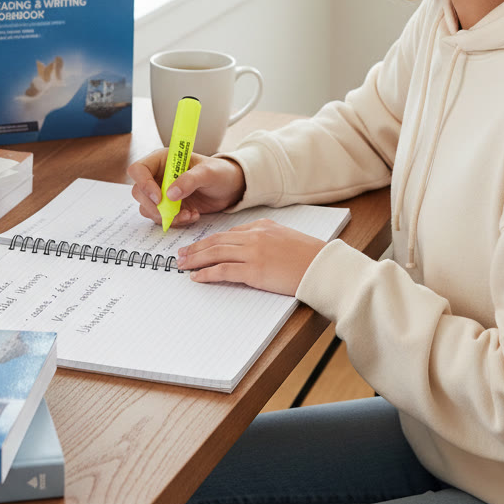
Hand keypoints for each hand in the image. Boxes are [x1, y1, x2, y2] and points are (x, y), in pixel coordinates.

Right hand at [127, 151, 245, 226]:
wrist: (230, 188)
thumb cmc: (220, 173)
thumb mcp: (208, 173)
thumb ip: (190, 180)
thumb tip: (169, 194)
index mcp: (163, 160)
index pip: (138, 169)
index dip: (144, 184)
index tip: (160, 198)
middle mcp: (157, 175)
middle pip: (139, 192)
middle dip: (155, 207)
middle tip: (175, 212)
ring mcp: (161, 192)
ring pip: (147, 208)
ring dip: (166, 216)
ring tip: (189, 214)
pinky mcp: (167, 207)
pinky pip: (160, 218)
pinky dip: (174, 221)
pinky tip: (192, 215)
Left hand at [176, 219, 326, 296]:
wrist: (322, 267)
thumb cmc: (308, 256)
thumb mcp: (285, 238)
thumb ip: (265, 238)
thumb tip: (246, 247)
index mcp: (262, 226)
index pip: (229, 233)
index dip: (210, 240)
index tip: (198, 246)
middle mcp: (255, 236)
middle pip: (217, 241)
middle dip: (196, 248)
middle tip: (181, 254)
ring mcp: (253, 253)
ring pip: (215, 253)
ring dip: (195, 259)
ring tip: (182, 264)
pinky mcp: (254, 271)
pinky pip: (223, 271)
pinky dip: (207, 273)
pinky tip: (197, 277)